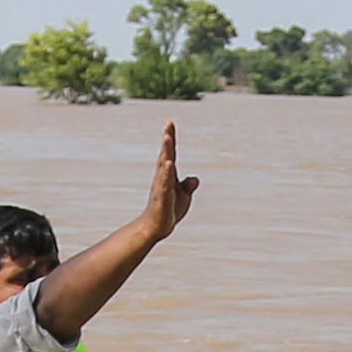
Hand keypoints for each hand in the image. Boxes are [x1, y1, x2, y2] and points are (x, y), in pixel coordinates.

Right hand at [143, 122, 199, 236]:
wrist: (156, 228)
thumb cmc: (168, 210)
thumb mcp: (183, 196)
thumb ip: (188, 185)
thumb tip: (194, 178)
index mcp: (168, 175)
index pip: (169, 153)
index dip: (170, 138)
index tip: (169, 123)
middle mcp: (162, 178)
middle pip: (165, 156)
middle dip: (167, 141)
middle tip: (168, 126)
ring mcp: (161, 188)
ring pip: (164, 167)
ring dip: (166, 152)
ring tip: (167, 139)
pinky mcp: (162, 199)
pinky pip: (164, 184)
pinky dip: (166, 174)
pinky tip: (169, 164)